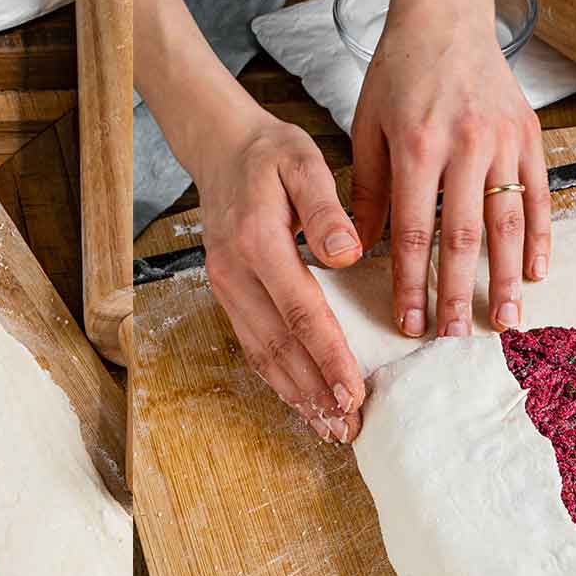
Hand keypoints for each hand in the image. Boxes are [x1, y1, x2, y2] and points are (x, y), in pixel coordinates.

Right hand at [195, 104, 367, 441]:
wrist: (220, 147)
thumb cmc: (270, 153)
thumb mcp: (302, 161)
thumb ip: (326, 207)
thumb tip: (348, 253)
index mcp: (258, 242)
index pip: (300, 312)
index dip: (328, 357)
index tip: (355, 393)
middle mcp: (234, 272)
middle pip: (278, 346)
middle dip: (315, 392)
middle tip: (350, 427)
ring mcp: (225, 286)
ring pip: (261, 353)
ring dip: (296, 395)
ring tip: (331, 428)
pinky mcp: (226, 293)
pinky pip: (252, 344)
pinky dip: (277, 378)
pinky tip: (301, 400)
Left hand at [350, 0, 550, 338]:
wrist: (445, 18)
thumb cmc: (399, 72)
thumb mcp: (367, 127)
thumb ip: (367, 190)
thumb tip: (356, 250)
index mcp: (416, 145)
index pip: (411, 230)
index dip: (410, 281)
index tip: (409, 322)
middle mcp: (463, 146)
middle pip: (462, 237)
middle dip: (458, 294)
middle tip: (456, 340)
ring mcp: (501, 142)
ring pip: (508, 223)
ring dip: (508, 279)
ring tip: (507, 323)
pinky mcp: (529, 136)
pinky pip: (540, 197)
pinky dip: (541, 239)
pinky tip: (538, 274)